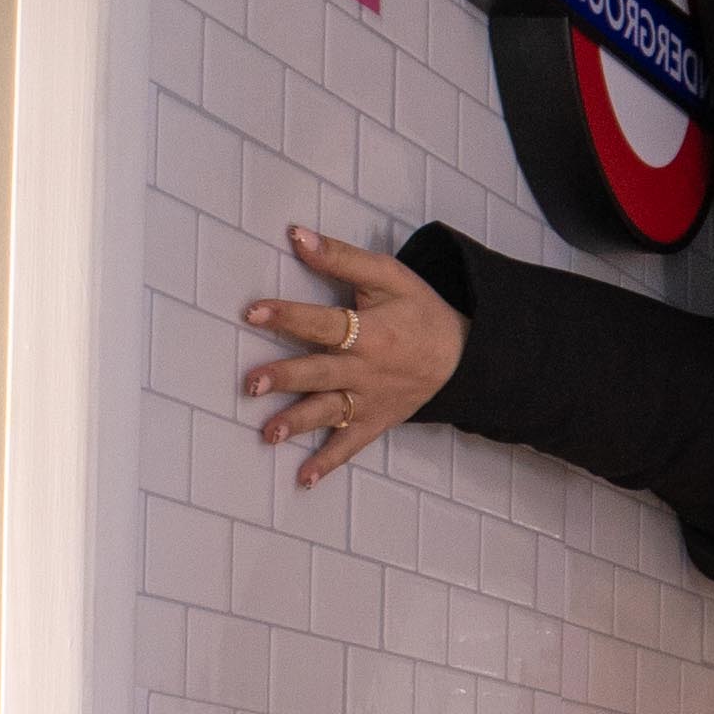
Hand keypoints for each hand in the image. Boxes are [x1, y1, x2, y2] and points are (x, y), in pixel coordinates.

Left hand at [240, 227, 461, 483]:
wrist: (461, 356)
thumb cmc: (419, 311)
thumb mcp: (389, 276)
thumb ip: (342, 257)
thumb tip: (296, 235)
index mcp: (370, 332)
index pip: (324, 323)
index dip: (288, 316)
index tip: (253, 312)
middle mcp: (366, 369)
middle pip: (321, 373)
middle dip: (286, 378)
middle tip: (252, 384)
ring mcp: (370, 400)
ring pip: (330, 413)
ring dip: (299, 423)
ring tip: (269, 434)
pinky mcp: (374, 421)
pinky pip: (350, 445)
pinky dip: (328, 463)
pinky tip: (303, 479)